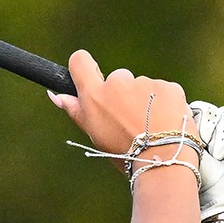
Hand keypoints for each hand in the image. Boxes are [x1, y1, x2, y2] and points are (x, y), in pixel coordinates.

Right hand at [49, 50, 190, 169]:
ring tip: (151, 128)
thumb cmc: (125, 152)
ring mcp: (145, 83)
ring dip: (146, 102)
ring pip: (143, 88)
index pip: (80, 62)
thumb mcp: (95, 135)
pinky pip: (163, 92)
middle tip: (130, 122)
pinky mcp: (168, 86)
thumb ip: (76, 111)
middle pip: (117, 79)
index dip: (83, 67)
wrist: (163, 161)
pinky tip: (165, 123)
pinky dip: (165, 105)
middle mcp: (118, 82)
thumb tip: (55, 95)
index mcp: (95, 95)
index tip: (91, 77)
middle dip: (123, 96)